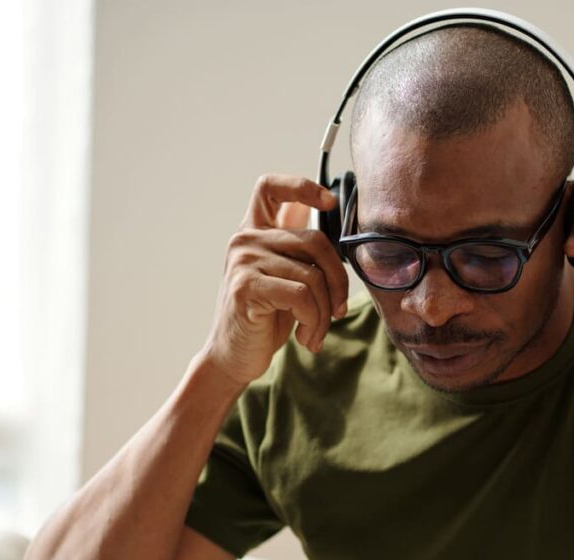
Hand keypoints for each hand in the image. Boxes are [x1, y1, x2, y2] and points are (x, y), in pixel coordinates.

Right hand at [201, 174, 347, 387]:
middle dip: (338, 280)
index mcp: (254, 232)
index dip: (302, 187)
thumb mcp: (285, 277)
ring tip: (316, 333)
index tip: (329, 202)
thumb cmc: (265, 318)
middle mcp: (245, 240)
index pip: (270, 188)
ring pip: (312, 276)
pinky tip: (307, 339)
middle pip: (315, 241)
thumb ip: (297, 247)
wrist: (234, 358)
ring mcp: (243, 261)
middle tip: (338, 311)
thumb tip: (328, 207)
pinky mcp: (247, 286)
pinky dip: (314, 322)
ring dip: (324, 313)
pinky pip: (303, 296)